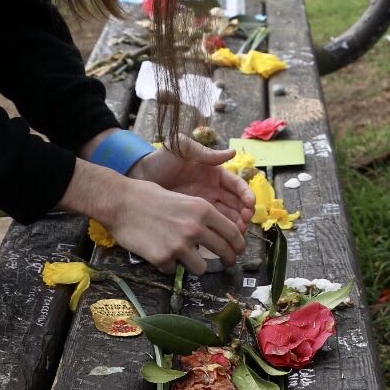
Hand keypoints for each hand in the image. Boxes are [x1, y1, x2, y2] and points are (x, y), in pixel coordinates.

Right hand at [104, 178, 244, 275]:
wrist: (119, 203)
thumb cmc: (146, 196)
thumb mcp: (181, 198)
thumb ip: (199, 215)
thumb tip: (212, 232)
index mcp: (202, 210)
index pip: (232, 232)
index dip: (239, 244)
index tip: (238, 251)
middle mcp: (195, 228)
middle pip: (224, 251)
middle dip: (228, 260)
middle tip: (227, 264)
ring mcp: (179, 245)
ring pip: (201, 267)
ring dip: (194, 265)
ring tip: (182, 256)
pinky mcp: (163, 259)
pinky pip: (174, 271)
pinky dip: (168, 265)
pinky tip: (158, 253)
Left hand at [130, 135, 254, 233]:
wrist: (138, 176)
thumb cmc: (161, 159)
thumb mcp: (184, 150)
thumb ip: (207, 153)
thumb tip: (233, 153)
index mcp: (214, 173)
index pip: (236, 185)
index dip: (246, 194)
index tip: (250, 204)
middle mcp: (213, 189)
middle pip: (235, 204)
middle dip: (243, 213)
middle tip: (244, 224)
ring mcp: (203, 204)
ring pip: (226, 216)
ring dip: (234, 225)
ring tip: (236, 235)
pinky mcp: (192, 216)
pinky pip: (210, 225)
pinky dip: (218, 232)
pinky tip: (221, 240)